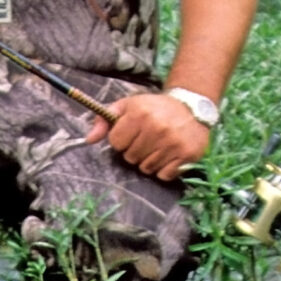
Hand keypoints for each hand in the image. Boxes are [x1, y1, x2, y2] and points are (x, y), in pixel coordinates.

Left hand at [88, 91, 211, 181]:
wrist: (191, 107)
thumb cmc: (154, 108)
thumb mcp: (128, 105)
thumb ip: (104, 120)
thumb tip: (89, 140)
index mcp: (140, 113)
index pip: (116, 142)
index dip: (121, 139)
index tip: (131, 133)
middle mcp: (157, 128)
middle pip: (130, 157)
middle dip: (135, 151)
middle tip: (147, 139)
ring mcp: (173, 142)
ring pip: (146, 168)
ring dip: (148, 161)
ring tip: (158, 146)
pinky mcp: (187, 154)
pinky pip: (164, 175)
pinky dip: (164, 169)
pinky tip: (169, 154)